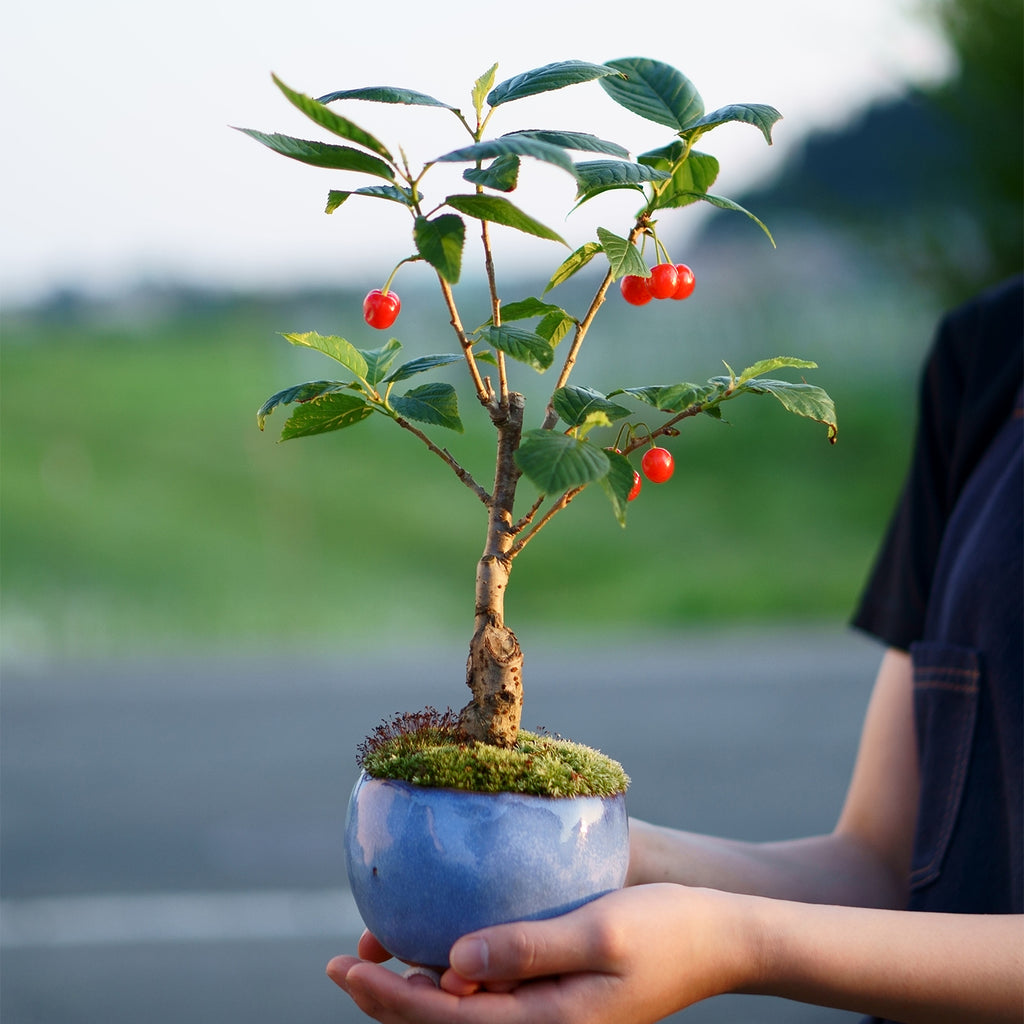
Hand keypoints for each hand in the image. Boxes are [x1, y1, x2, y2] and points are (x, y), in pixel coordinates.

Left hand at [326, 884, 754, 1023]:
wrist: (721, 940)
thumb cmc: (667, 928)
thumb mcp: (601, 930)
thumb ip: (526, 949)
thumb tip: (451, 964)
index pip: (447, 1021)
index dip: (388, 998)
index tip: (344, 967)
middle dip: (388, 1000)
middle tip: (342, 962)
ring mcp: (552, 1019)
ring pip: (464, 1016)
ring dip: (415, 991)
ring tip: (375, 954)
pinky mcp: (560, 1001)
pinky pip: (490, 998)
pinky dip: (452, 981)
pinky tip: (440, 949)